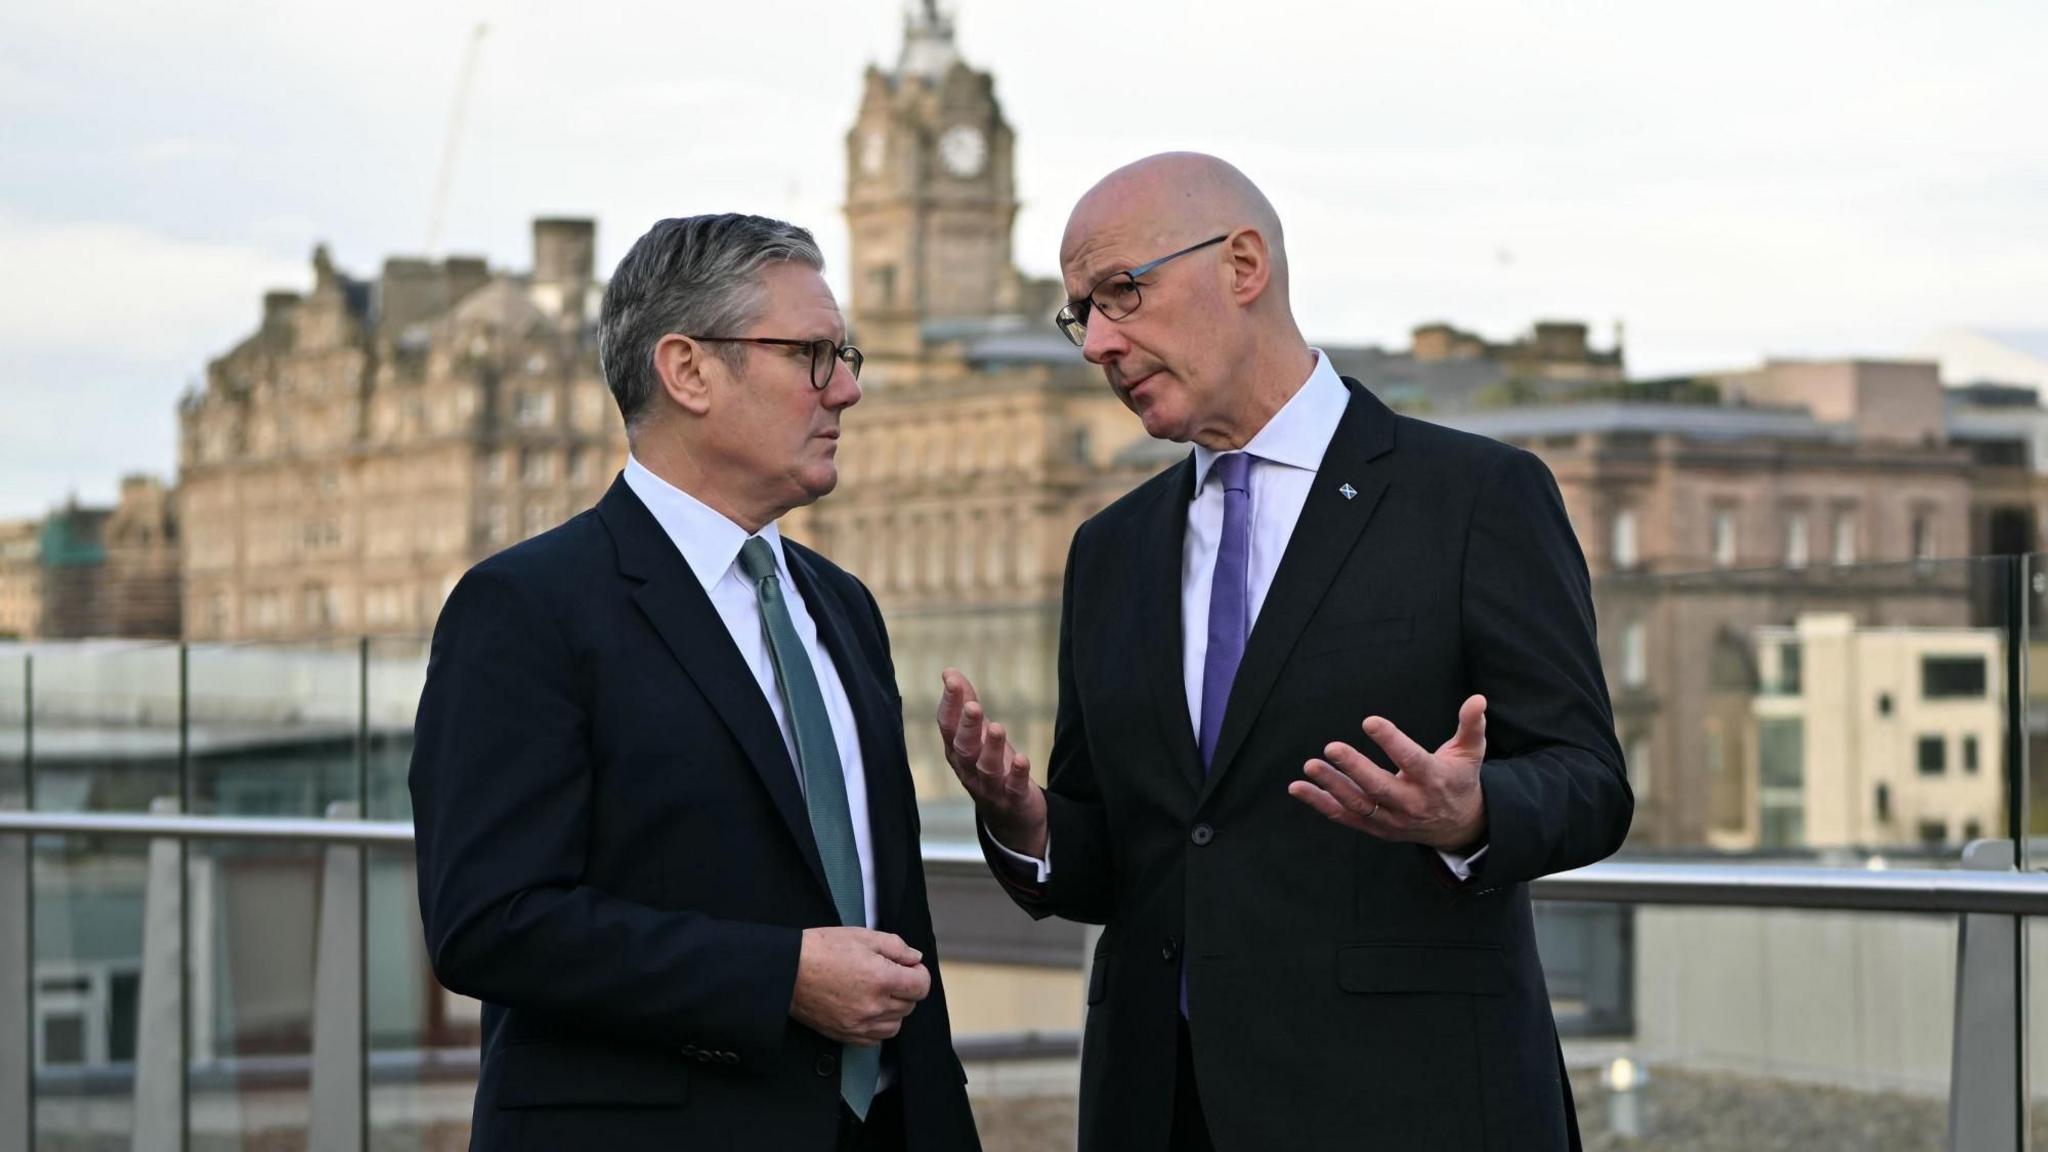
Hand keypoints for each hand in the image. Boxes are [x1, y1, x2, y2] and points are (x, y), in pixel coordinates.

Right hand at [789, 927, 930, 1045]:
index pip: (921, 986)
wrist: (787, 971)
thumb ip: (896, 947)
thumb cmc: (821, 949)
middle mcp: (874, 1006)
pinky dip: (877, 1026)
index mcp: (882, 979)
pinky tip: (866, 1010)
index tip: (908, 968)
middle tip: (888, 975)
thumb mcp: (862, 936)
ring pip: (895, 1025)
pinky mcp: (846, 1035)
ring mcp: (860, 1024)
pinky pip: (875, 1039)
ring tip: (877, 993)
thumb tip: (915, 958)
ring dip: (893, 1010)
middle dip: (905, 989)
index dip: (918, 974)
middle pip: (909, 1005)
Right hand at [936, 668, 1046, 857]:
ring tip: (997, 728)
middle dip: (968, 727)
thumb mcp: (977, 735)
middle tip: (973, 707)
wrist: (1009, 815)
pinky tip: (1022, 759)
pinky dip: (1017, 774)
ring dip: (992, 748)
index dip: (949, 704)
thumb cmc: (988, 765)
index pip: (948, 726)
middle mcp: (968, 769)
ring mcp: (990, 787)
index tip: (952, 681)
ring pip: (987, 768)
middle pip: (964, 748)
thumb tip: (948, 672)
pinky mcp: (1013, 799)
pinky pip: (1014, 788)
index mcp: (957, 751)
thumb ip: (964, 703)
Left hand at [1288, 694, 1488, 852]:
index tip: (1370, 721)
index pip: (1411, 760)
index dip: (1391, 741)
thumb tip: (1477, 699)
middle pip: (1379, 788)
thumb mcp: (1470, 753)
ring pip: (1358, 805)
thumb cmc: (1459, 780)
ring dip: (1331, 786)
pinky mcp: (1378, 828)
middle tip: (1331, 748)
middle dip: (1354, 768)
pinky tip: (1299, 788)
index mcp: (1434, 780)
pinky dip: (1321, 804)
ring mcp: (1393, 819)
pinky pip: (1346, 817)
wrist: (1460, 827)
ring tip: (1310, 766)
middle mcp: (1412, 803)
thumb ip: (1471, 726)